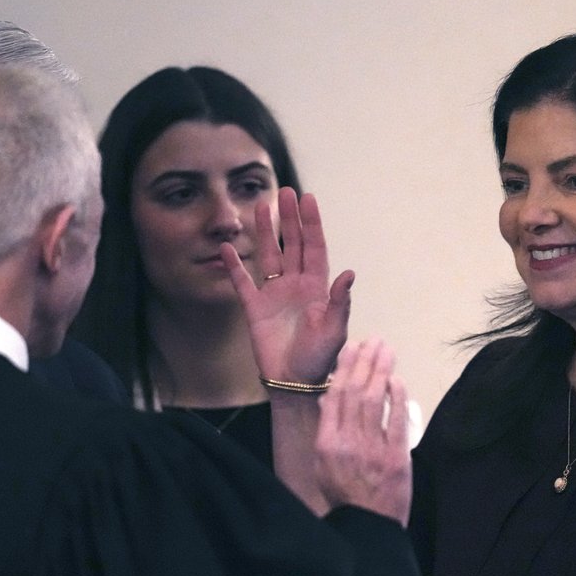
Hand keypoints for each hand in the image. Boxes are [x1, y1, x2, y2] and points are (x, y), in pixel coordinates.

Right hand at [221, 187, 350, 386]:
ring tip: (259, 207)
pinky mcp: (255, 309)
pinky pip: (242, 282)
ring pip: (268, 256)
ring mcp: (274, 295)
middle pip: (291, 244)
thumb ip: (340, 302)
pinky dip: (234, 266)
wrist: (295, 383)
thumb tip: (349, 273)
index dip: (311, 224)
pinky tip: (227, 248)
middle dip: (289, 219)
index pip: (314, 248)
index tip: (308, 199)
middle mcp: (296, 285)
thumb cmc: (320, 359)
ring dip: (264, 233)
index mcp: (317, 287)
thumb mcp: (335, 331)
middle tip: (284, 192)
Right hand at [315, 339, 410, 523]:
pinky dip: (397, 397)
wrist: (366, 527)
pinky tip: (397, 380)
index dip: (344, 368)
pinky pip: (396, 420)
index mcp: (326, 443)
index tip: (351, 348)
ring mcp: (372, 449)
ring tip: (386, 351)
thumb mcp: (324, 464)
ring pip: (375, 400)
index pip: (334, 396)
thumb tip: (328, 400)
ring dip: (381, 371)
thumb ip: (327, 431)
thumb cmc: (345, 497)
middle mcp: (346, 442)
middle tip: (373, 341)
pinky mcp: (395, 458)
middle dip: (364, 362)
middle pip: (355, 392)